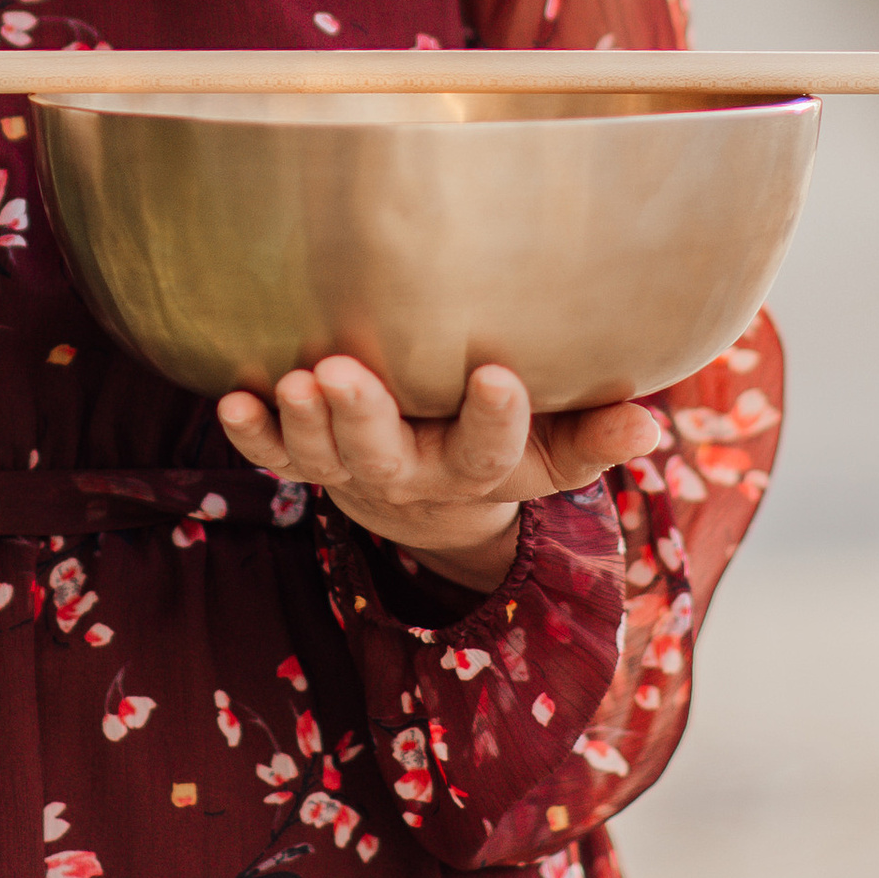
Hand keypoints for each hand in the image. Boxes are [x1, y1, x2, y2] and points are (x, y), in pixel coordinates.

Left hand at [215, 356, 663, 596]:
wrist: (421, 504)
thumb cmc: (493, 447)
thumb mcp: (551, 451)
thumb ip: (595, 435)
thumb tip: (649, 424)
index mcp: (477, 469)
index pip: (492, 450)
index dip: (496, 418)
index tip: (498, 375)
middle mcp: (411, 472)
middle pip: (386, 454)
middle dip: (363, 414)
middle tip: (341, 373)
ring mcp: (351, 469)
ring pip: (323, 455)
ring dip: (302, 421)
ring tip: (293, 379)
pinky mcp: (305, 460)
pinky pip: (271, 455)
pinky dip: (249, 433)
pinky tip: (229, 399)